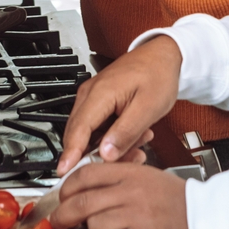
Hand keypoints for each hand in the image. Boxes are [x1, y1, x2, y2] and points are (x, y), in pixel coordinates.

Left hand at [51, 163, 193, 228]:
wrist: (205, 220)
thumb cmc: (177, 201)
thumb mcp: (148, 178)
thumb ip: (117, 181)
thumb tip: (83, 191)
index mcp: (133, 174)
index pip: (87, 174)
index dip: (67, 187)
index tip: (61, 196)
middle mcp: (131, 193)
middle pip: (81, 202)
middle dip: (62, 215)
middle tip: (57, 222)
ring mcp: (133, 218)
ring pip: (94, 225)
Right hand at [58, 36, 181, 174]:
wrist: (163, 56)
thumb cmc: (158, 74)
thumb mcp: (148, 108)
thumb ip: (126, 133)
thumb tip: (105, 154)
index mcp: (100, 93)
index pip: (78, 130)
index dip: (71, 154)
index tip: (65, 173)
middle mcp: (90, 95)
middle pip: (80, 135)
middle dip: (99, 154)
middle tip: (128, 158)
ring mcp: (93, 98)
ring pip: (90, 134)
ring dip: (111, 145)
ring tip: (139, 141)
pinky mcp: (99, 102)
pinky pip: (98, 128)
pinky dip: (113, 137)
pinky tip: (134, 135)